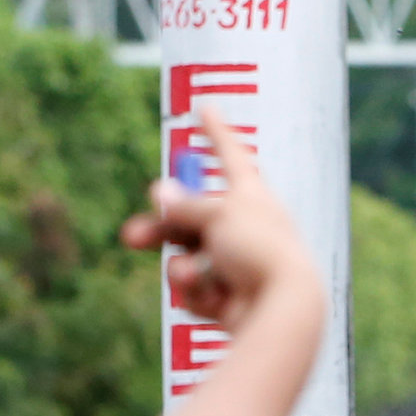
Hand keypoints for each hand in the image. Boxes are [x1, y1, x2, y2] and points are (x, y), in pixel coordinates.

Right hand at [120, 104, 305, 328]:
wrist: (283, 309)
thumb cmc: (258, 250)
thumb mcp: (217, 216)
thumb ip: (187, 206)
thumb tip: (161, 193)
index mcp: (252, 197)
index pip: (230, 155)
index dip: (215, 131)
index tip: (205, 106)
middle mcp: (246, 228)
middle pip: (192, 219)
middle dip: (161, 230)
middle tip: (132, 236)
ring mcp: (239, 265)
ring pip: (189, 259)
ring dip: (180, 268)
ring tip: (189, 276)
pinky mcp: (232, 300)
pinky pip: (199, 291)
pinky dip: (200, 294)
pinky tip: (217, 302)